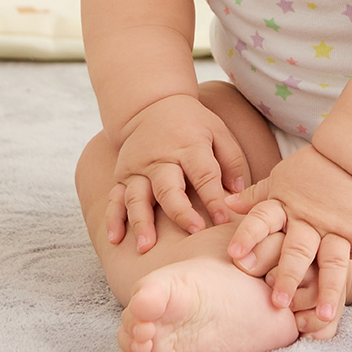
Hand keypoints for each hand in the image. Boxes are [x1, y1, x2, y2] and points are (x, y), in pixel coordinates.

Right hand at [107, 94, 249, 252]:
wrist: (151, 105)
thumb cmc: (191, 124)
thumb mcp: (216, 130)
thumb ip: (230, 159)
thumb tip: (237, 192)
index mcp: (188, 146)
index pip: (204, 174)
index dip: (214, 198)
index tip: (223, 220)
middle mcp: (161, 158)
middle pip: (169, 188)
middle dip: (180, 212)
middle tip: (194, 233)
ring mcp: (138, 168)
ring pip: (138, 197)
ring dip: (142, 222)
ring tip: (146, 247)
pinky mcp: (123, 175)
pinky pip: (115, 199)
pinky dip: (113, 219)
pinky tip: (115, 239)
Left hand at [224, 144, 351, 321]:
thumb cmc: (312, 168)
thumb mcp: (280, 179)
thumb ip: (256, 196)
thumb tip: (226, 204)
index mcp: (286, 205)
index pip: (263, 219)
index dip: (249, 235)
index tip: (236, 255)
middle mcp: (311, 220)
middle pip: (298, 249)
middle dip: (289, 275)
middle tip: (278, 303)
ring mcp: (339, 227)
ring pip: (333, 260)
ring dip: (329, 288)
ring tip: (323, 315)